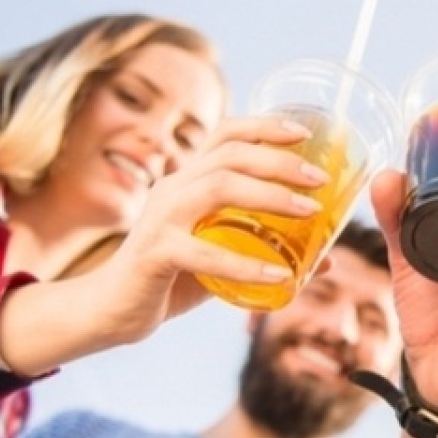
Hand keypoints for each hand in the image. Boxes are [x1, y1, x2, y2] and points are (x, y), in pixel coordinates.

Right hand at [86, 116, 333, 342]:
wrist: (112, 311)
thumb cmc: (173, 279)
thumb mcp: (225, 258)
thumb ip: (267, 251)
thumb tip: (326, 258)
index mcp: (187, 181)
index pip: (225, 135)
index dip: (264, 126)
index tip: (304, 133)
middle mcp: (172, 189)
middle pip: (229, 156)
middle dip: (279, 160)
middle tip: (320, 178)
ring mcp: (160, 219)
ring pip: (217, 187)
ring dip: (270, 196)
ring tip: (310, 211)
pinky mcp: (154, 255)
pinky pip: (205, 254)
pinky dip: (247, 264)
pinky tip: (280, 276)